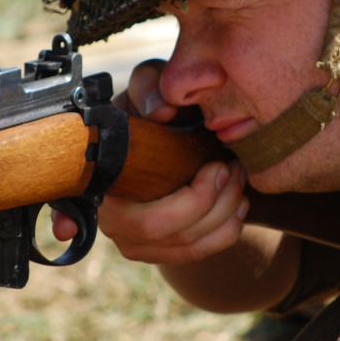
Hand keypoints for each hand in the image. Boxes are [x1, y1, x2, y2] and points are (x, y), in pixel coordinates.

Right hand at [51, 59, 249, 264]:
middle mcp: (112, 224)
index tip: (219, 167)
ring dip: (225, 212)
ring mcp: (134, 244)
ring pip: (190, 246)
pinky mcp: (157, 252)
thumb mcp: (145, 88)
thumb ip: (148, 87)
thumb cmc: (144, 109)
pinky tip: (238, 203)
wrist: (148, 135)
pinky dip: (225, 230)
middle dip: (214, 201)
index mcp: (101, 188)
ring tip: (238, 178)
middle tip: (232, 165)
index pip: (144, 219)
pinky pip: (197, 253)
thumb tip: (161, 112)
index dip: (187, 203)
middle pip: (173, 232)